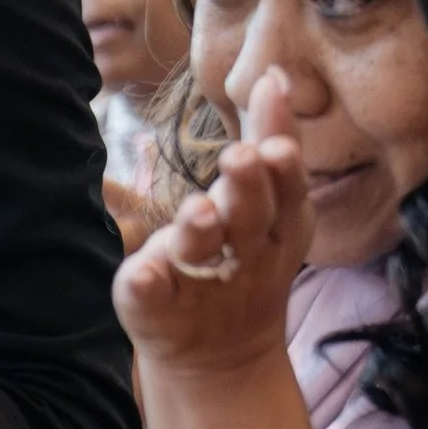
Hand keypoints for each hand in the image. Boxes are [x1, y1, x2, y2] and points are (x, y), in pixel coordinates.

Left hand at [116, 69, 308, 370]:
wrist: (218, 353)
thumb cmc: (239, 256)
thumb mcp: (262, 200)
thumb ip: (267, 138)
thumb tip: (274, 75)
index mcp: (272, 223)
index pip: (286, 190)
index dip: (283, 171)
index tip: (275, 147)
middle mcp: (242, 252)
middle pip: (249, 218)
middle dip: (247, 190)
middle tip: (240, 159)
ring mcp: (199, 281)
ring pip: (202, 252)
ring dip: (200, 230)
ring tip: (197, 212)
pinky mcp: (158, 308)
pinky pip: (153, 296)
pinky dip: (148, 285)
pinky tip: (142, 272)